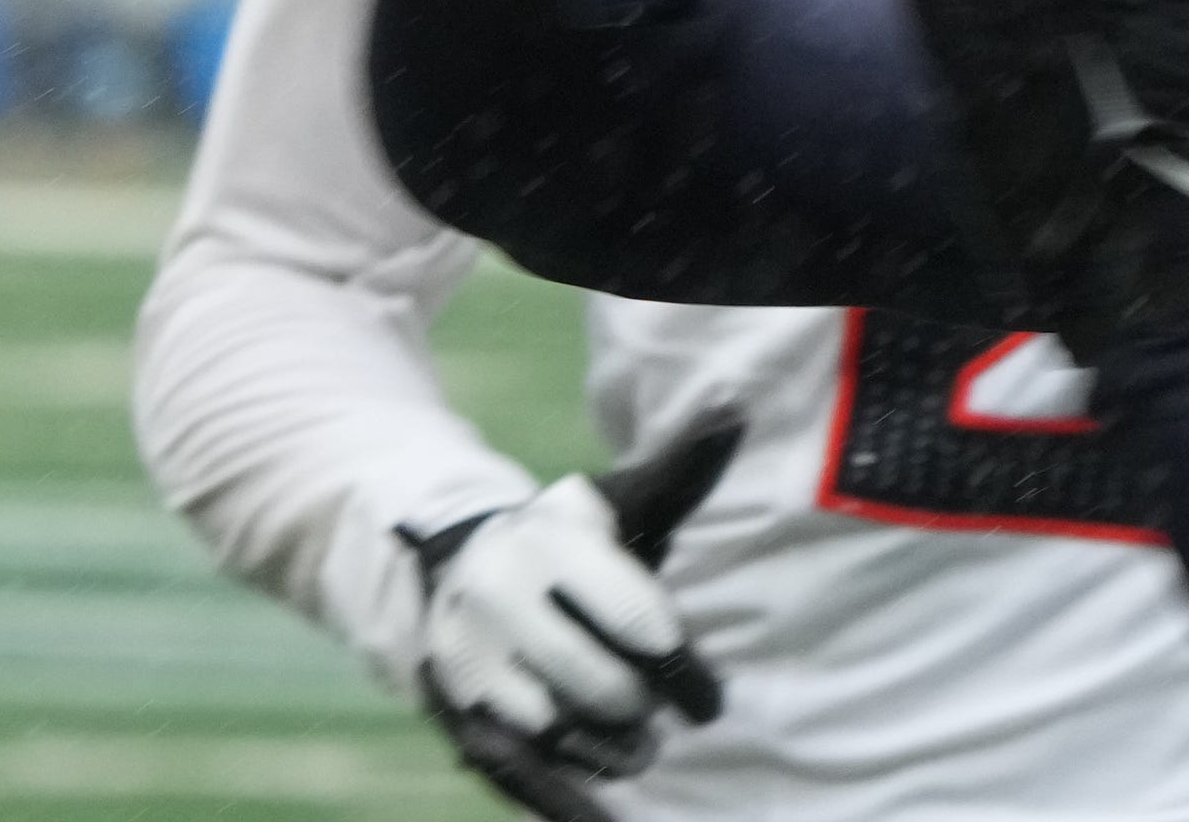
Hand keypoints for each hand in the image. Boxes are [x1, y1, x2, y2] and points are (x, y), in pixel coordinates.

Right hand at [399, 418, 740, 821]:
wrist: (450, 569)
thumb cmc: (570, 545)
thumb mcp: (619, 504)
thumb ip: (681, 468)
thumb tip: (739, 406)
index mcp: (550, 543)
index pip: (637, 620)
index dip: (683, 669)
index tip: (708, 697)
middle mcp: (500, 598)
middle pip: (603, 686)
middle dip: (645, 712)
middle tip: (660, 718)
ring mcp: (472, 662)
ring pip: (562, 733)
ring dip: (613, 754)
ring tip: (635, 750)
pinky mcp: (457, 715)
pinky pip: (516, 776)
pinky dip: (567, 807)